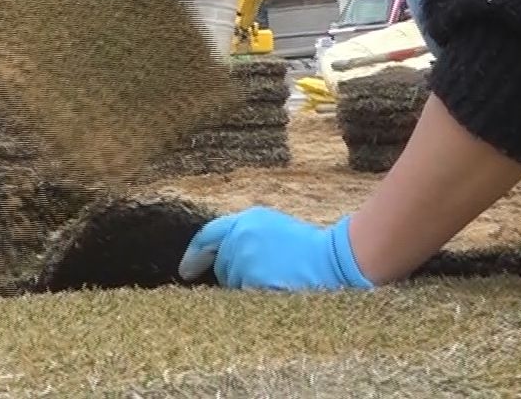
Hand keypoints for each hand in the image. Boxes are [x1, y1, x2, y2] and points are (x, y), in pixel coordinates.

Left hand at [177, 207, 373, 291]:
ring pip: (233, 284)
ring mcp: (246, 259)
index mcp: (246, 220)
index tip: (185, 271)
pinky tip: (277, 292)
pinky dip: (255, 299)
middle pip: (221, 265)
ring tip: (277, 281)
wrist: (334, 260)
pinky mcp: (253, 280)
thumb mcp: (273, 229)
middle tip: (262, 278)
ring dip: (248, 288)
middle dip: (234, 275)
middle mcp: (240, 237)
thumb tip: (223, 258)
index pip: (207, 237)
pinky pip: (245, 297)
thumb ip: (246, 238)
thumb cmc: (310, 249)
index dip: (193, 255)